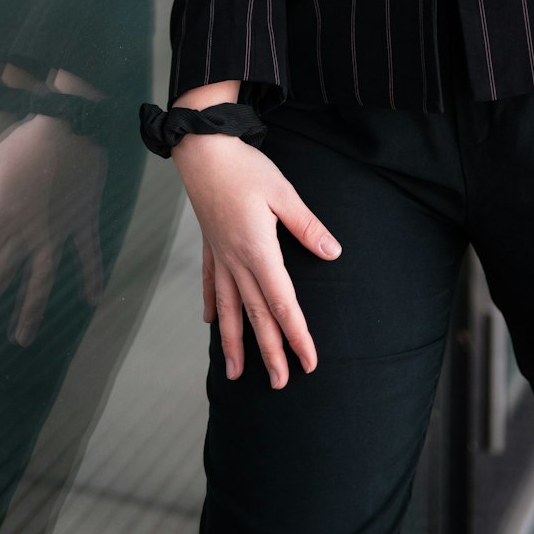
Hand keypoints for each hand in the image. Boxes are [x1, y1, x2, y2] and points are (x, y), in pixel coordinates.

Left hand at [0, 113, 107, 343]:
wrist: (71, 126)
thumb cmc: (25, 139)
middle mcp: (26, 231)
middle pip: (0, 276)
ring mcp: (56, 231)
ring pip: (41, 278)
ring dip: (30, 309)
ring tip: (21, 338)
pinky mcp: (81, 222)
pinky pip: (87, 253)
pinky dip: (91, 274)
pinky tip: (93, 299)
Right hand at [172, 132, 342, 389]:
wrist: (201, 149)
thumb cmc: (244, 168)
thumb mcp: (283, 193)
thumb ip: (307, 227)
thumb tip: (332, 254)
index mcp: (258, 251)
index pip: (282, 304)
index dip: (297, 336)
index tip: (309, 362)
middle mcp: (236, 261)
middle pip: (256, 316)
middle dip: (269, 352)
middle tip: (279, 384)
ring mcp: (220, 255)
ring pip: (229, 309)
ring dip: (234, 343)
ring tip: (235, 374)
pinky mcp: (210, 245)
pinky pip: (212, 285)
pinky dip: (214, 307)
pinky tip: (212, 324)